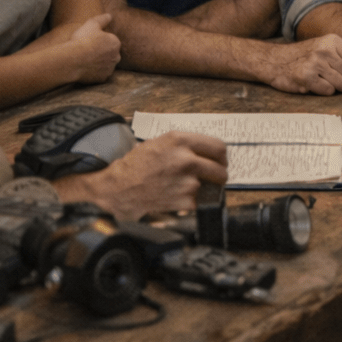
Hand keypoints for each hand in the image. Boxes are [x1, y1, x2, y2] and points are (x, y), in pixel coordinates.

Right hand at [59, 131, 227, 219]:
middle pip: (220, 170)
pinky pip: (200, 201)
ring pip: (212, 187)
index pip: (219, 147)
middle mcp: (186, 159)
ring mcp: (187, 181)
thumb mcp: (161, 142)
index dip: (221, 157)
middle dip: (218, 175)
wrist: (120, 187)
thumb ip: (186, 144)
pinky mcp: (184, 201)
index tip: (219, 161)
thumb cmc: (137, 164)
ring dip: (205, 189)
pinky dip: (195, 201)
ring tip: (187, 187)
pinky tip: (180, 196)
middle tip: (212, 177)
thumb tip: (208, 152)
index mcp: (181, 140)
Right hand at [66, 14, 121, 82]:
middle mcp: (116, 57)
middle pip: (109, 53)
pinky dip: (94, 72)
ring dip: (98, 63)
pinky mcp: (102, 79)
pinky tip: (84, 68)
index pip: (109, 41)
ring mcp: (110, 69)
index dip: (98, 40)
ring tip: (84, 60)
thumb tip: (110, 15)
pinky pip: (99, 75)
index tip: (89, 41)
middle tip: (86, 51)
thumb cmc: (82, 40)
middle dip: (101, 52)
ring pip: (105, 64)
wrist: (73, 60)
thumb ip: (102, 19)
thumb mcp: (91, 24)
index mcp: (116, 43)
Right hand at [261, 35, 341, 94]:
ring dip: (335, 87)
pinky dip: (323, 91)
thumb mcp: (329, 52)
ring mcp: (315, 62)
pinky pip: (328, 91)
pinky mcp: (306, 76)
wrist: (274, 60)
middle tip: (333, 78)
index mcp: (333, 40)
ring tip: (322, 80)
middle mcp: (325, 49)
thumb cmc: (306, 57)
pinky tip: (313, 84)